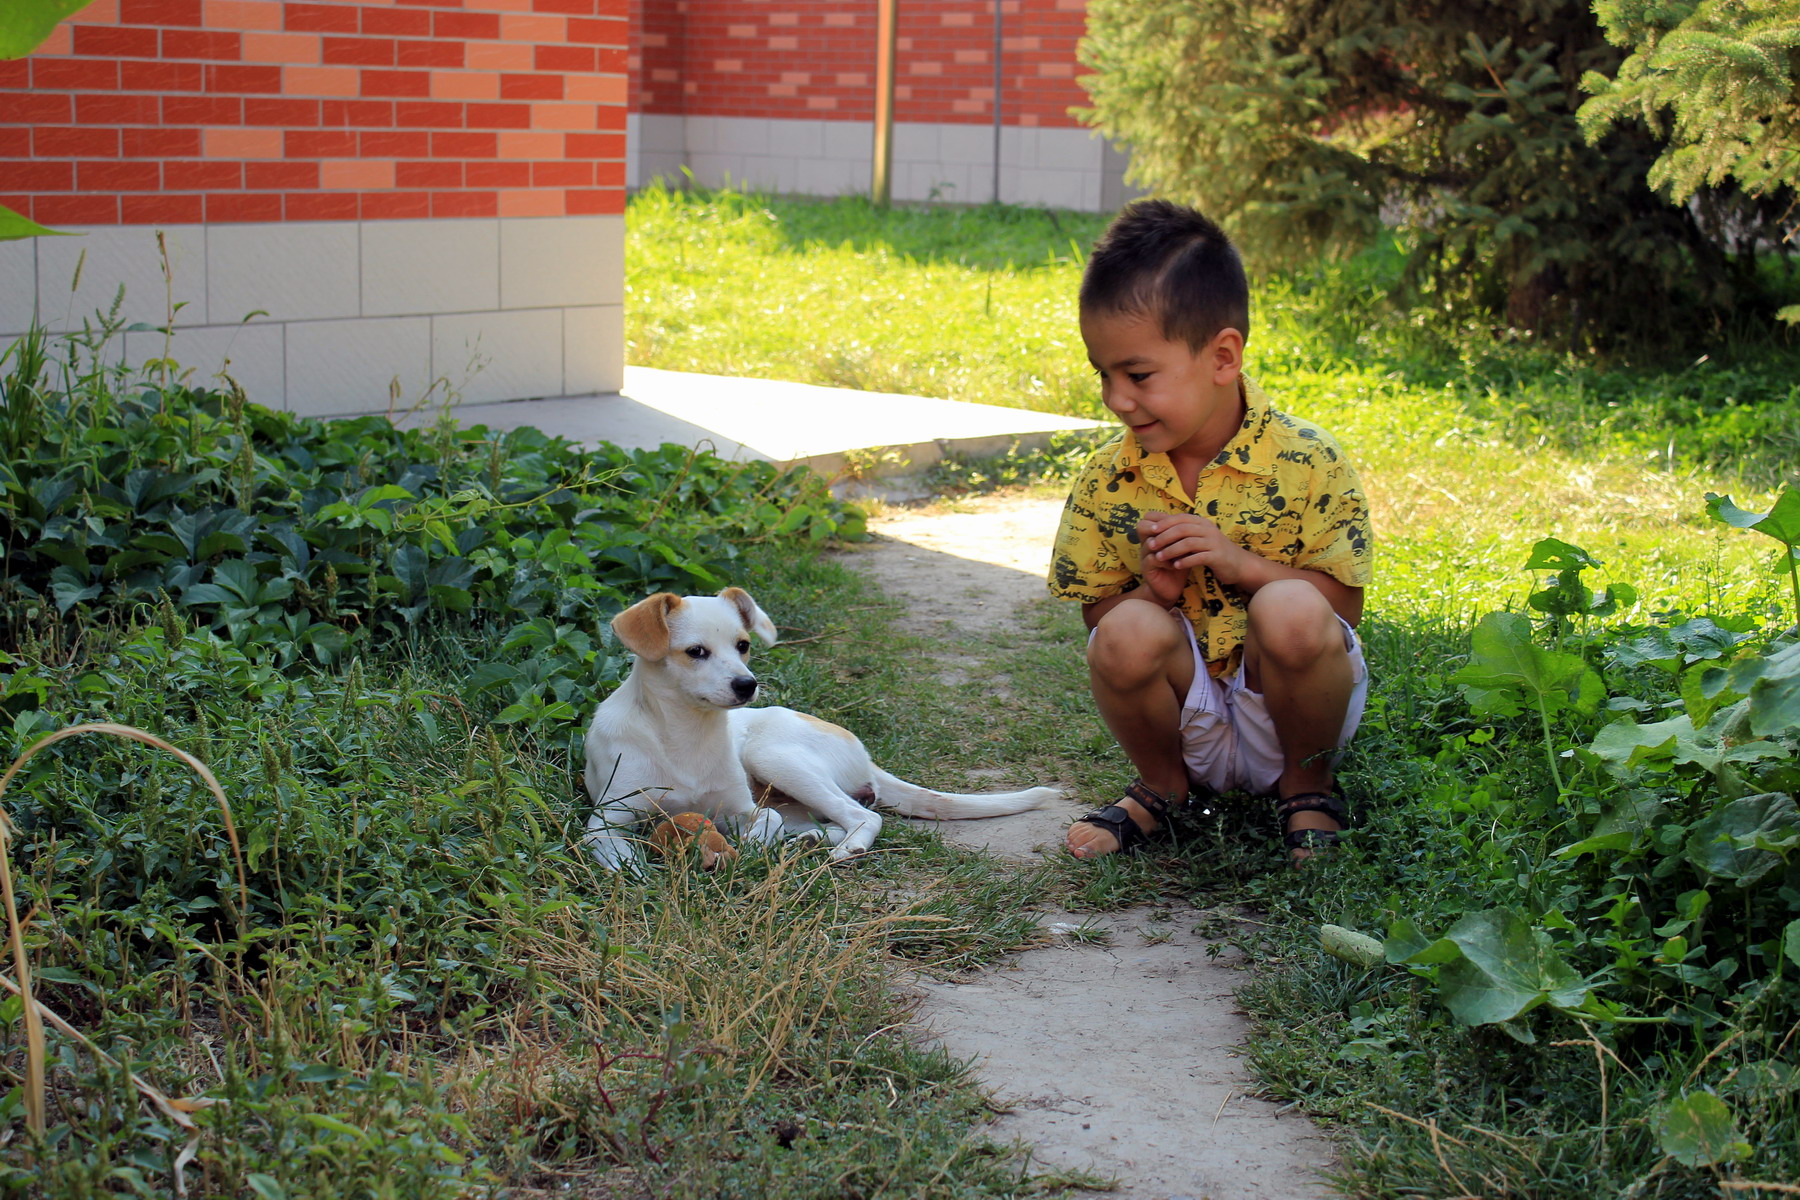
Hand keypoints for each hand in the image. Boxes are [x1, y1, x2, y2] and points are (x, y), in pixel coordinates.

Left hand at [1137, 511, 1255, 601]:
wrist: (1238, 564)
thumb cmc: (1213, 551)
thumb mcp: (1199, 538)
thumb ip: (1184, 533)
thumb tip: (1159, 528)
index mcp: (1202, 522)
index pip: (1180, 518)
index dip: (1164, 523)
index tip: (1150, 531)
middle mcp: (1208, 529)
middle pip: (1182, 529)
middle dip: (1164, 537)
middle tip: (1151, 545)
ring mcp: (1214, 542)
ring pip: (1188, 543)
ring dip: (1171, 550)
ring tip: (1159, 557)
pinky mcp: (1218, 556)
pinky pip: (1198, 557)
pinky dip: (1185, 561)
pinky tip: (1175, 566)